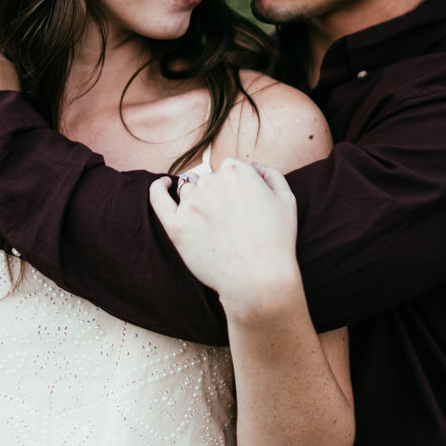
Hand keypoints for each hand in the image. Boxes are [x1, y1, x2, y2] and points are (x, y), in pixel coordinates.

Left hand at [148, 157, 301, 314]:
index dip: (240, 188)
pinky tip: (164, 184)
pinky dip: (159, 187)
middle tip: (233, 222)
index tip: (245, 205)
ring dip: (198, 200)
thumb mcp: (287, 200)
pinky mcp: (175, 224)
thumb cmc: (277, 241)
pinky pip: (158, 196)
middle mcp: (211, 181)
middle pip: (210, 179)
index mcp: (236, 171)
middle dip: (220, 195)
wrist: (259, 279)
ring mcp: (191, 203)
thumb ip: (270, 174)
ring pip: (189, 191)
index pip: (232, 169)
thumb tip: (254, 166)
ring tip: (215, 225)